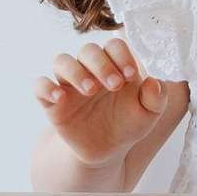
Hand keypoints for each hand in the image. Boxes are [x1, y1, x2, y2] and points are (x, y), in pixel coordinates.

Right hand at [33, 39, 167, 168]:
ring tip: (91, 90)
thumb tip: (154, 82)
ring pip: (62, 61)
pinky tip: (60, 98)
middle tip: (115, 85)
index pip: (113, 46)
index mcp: (115, 65)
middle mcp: (90, 69)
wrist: (108, 150)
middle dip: (102, 64)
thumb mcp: (149, 114)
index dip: (122, 56)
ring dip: (76, 71)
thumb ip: (156, 97)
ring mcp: (69, 84)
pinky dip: (46, 88)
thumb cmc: (129, 124)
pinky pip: (40, 86)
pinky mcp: (52, 102)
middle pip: (88, 49)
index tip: (131, 76)